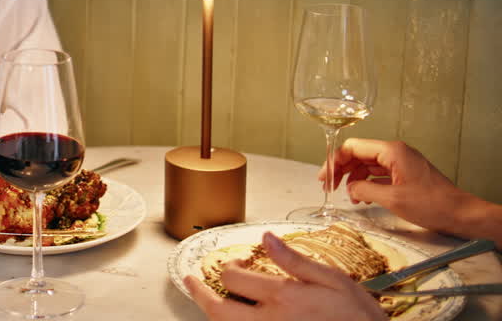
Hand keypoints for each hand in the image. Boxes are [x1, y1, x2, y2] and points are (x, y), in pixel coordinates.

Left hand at [183, 232, 384, 320]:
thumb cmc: (360, 318)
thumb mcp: (333, 280)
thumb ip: (295, 260)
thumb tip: (268, 238)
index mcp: (283, 297)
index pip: (234, 278)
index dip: (229, 267)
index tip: (235, 264)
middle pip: (219, 310)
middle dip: (199, 294)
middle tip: (190, 282)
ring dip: (212, 313)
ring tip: (206, 301)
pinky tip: (232, 318)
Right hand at [323, 138, 469, 235]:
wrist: (460, 214)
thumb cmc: (431, 204)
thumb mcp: (392, 199)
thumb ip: (365, 190)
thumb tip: (350, 189)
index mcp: (391, 151)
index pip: (353, 147)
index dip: (334, 161)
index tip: (325, 177)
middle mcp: (395, 152)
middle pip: (358, 154)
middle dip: (342, 170)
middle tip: (329, 186)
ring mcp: (401, 162)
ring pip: (367, 164)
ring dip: (354, 178)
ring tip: (347, 196)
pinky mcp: (405, 173)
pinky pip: (379, 173)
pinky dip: (367, 183)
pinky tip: (362, 196)